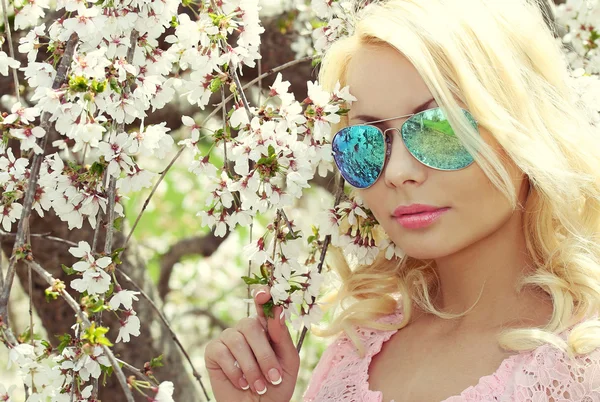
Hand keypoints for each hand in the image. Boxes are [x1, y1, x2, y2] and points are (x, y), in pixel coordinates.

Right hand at [204, 286, 300, 401]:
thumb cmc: (275, 385)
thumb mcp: (288, 362)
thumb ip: (283, 337)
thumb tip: (277, 311)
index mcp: (266, 327)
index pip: (264, 306)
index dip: (263, 297)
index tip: (264, 294)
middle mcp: (246, 329)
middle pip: (251, 326)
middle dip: (264, 355)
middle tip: (273, 378)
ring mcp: (228, 338)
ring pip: (237, 341)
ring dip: (251, 368)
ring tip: (259, 386)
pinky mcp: (213, 351)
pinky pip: (222, 353)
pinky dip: (235, 371)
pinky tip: (242, 384)